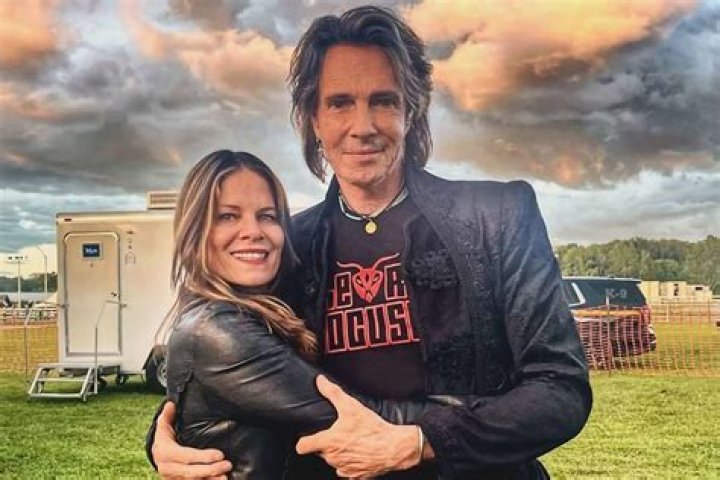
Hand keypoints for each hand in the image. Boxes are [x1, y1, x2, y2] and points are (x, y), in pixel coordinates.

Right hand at [152, 401, 231, 478]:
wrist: (155, 457)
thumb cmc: (164, 440)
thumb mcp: (163, 427)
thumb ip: (167, 416)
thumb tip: (170, 404)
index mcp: (165, 454)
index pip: (186, 456)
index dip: (203, 457)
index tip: (219, 454)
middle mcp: (168, 468)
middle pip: (191, 472)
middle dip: (210, 470)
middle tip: (227, 464)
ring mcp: (173, 477)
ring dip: (210, 479)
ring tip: (225, 476)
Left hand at [296, 375, 420, 477]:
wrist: (393, 447)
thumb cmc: (372, 429)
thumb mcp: (351, 406)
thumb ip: (332, 392)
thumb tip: (320, 381)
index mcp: (328, 442)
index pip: (302, 447)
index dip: (304, 442)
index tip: (307, 438)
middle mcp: (333, 458)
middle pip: (321, 452)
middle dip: (328, 444)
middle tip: (341, 434)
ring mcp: (344, 469)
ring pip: (334, 462)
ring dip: (340, 454)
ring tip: (353, 443)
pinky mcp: (355, 476)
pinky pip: (347, 471)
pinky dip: (351, 464)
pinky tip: (360, 454)